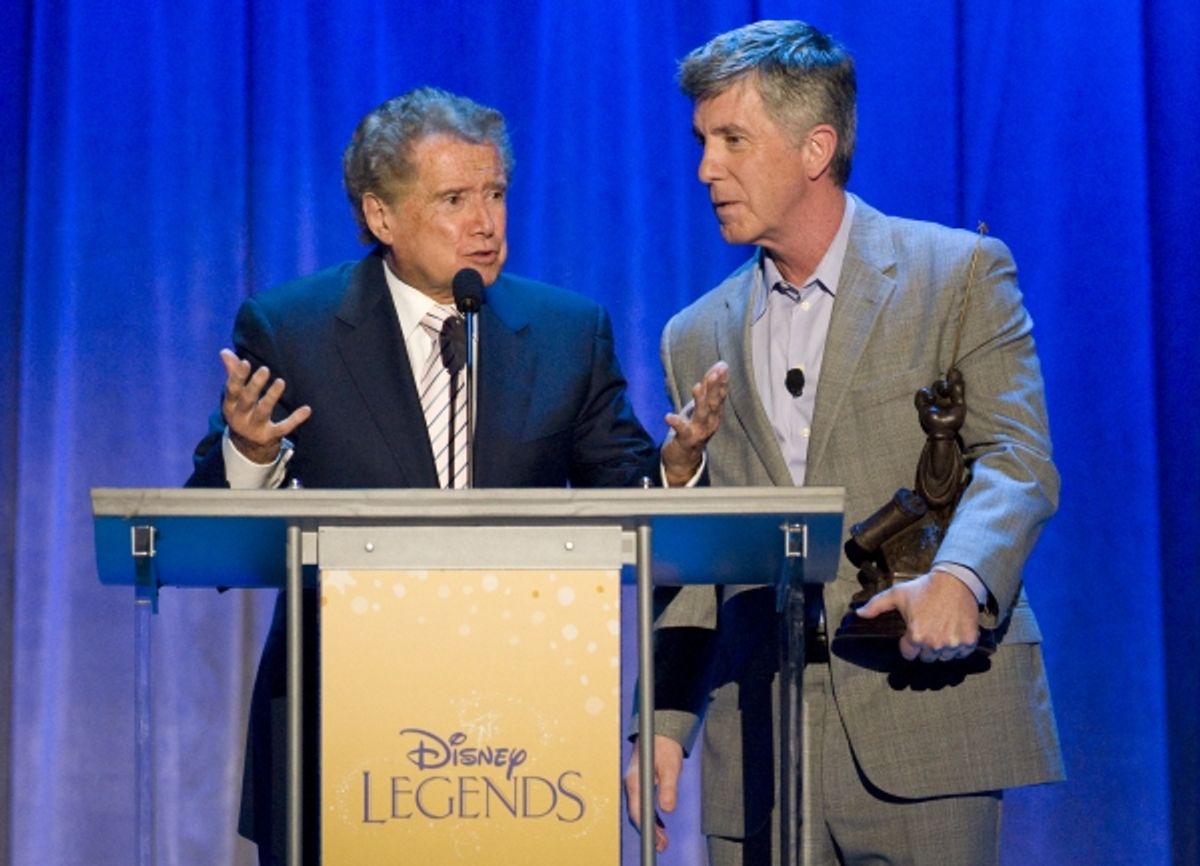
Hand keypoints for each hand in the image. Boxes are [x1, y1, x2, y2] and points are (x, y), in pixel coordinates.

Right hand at [219, 348, 311, 463]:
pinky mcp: (270, 436)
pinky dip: (295, 419)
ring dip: (272, 397)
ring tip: (281, 382)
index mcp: (230, 405)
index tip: (245, 362)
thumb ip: (232, 372)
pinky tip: (307, 409)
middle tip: (265, 370)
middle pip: (247, 400)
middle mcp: (240, 418)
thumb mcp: (236, 396)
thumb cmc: (243, 412)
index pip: (232, 390)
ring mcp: (255, 428)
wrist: (248, 447)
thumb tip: (225, 351)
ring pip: (264, 412)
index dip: (238, 376)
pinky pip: (284, 427)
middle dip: (255, 385)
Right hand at [623, 734, 683, 852]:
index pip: (638, 811)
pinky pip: (643, 804)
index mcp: (635, 781)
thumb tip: (667, 809)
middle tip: (662, 845)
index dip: (647, 827)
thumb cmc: (664, 747)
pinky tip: (660, 826)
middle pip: (637, 814)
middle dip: (649, 831)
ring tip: (663, 841)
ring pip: (640, 810)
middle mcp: (632, 785)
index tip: (657, 839)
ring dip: (651, 826)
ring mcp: (635, 785)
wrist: (659, 731)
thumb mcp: (670, 767)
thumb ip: (668, 787)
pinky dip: (651, 817)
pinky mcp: (640, 784)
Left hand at [661, 361, 729, 485]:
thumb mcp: (701, 407)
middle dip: (715, 387)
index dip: (722, 381)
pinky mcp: (686, 440)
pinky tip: (669, 416)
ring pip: (702, 415)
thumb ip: (709, 388)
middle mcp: (710, 422)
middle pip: (713, 403)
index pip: (720, 394)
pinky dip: (676, 423)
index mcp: (714, 413)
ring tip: (697, 387)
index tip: (723, 366)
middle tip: (716, 372)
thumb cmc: (693, 428)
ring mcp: (699, 432)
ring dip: (700, 401)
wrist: (684, 459)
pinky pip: (682, 431)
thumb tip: (720, 366)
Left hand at [856, 569, 978, 661]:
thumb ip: (876, 605)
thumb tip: (859, 613)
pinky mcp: (969, 641)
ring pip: (944, 657)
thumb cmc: (924, 588)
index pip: (908, 654)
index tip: (913, 634)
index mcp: (916, 635)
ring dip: (942, 648)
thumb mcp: (897, 594)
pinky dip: (959, 647)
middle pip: (927, 658)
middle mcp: (935, 643)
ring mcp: (953, 644)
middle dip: (925, 647)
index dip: (908, 644)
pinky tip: (954, 633)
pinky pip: (961, 654)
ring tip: (941, 630)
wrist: (955, 581)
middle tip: (928, 630)